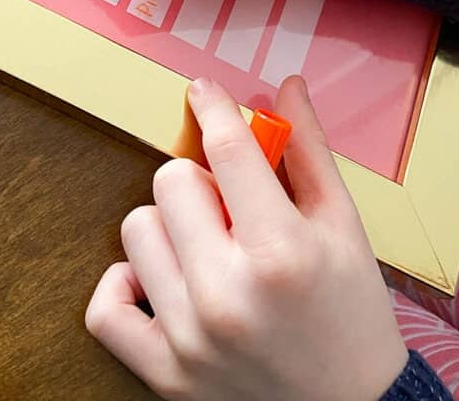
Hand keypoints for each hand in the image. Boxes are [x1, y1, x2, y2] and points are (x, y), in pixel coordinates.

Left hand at [86, 78, 406, 400]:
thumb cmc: (352, 312)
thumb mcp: (343, 225)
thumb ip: (310, 151)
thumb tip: (287, 86)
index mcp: (281, 253)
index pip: (226, 149)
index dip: (212, 106)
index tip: (203, 91)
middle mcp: (228, 296)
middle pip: (170, 181)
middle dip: (201, 180)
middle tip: (230, 205)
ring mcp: (190, 340)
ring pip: (137, 230)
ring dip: (169, 228)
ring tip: (207, 247)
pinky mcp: (166, 375)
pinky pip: (105, 307)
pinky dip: (126, 284)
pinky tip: (162, 279)